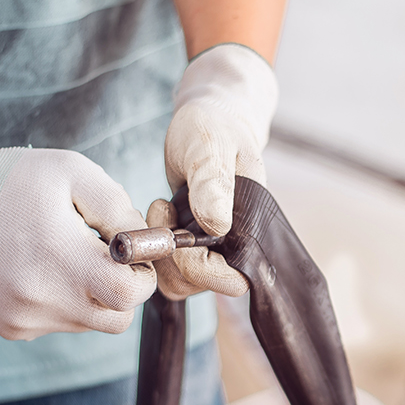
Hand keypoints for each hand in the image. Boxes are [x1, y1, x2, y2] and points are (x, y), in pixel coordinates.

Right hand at [0, 117, 156, 338]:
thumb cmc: (8, 181)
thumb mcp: (73, 173)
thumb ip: (119, 208)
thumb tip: (146, 242)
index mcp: (62, 259)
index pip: (130, 294)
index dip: (142, 274)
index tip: (131, 254)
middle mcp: (43, 299)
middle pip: (117, 318)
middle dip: (124, 290)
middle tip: (106, 258)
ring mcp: (25, 318)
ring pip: (89, 323)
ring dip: (92, 295)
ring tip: (64, 256)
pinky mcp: (11, 327)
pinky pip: (59, 324)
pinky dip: (63, 302)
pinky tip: (41, 269)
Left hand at [156, 43, 277, 298]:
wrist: (209, 118)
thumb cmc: (214, 126)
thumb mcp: (211, 145)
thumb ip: (213, 183)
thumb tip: (217, 226)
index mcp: (251, 229)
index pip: (231, 280)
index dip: (199, 267)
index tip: (177, 231)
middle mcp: (234, 245)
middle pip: (199, 287)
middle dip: (170, 257)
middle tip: (162, 210)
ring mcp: (212, 248)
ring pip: (178, 282)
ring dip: (158, 252)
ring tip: (161, 208)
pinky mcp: (191, 244)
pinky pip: (167, 267)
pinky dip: (153, 247)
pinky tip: (159, 214)